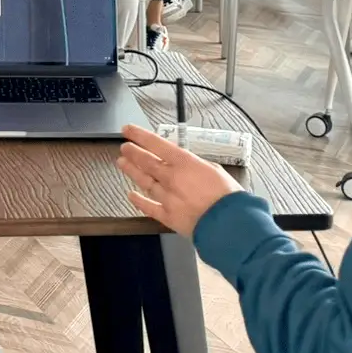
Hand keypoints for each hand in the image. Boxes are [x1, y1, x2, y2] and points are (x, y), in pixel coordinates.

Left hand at [116, 124, 240, 237]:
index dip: (139, 135)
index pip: (156, 144)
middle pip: (146, 162)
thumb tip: (187, 164)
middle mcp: (171, 178)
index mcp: (184, 163)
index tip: (127, 130)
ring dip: (132, 171)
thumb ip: (195, 165)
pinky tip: (131, 195)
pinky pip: (148, 207)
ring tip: (122, 163)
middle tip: (124, 148)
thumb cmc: (227, 196)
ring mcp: (167, 197)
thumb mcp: (214, 169)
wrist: (229, 222)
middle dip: (132, 153)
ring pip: (144, 181)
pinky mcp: (167, 216)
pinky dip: (138, 201)